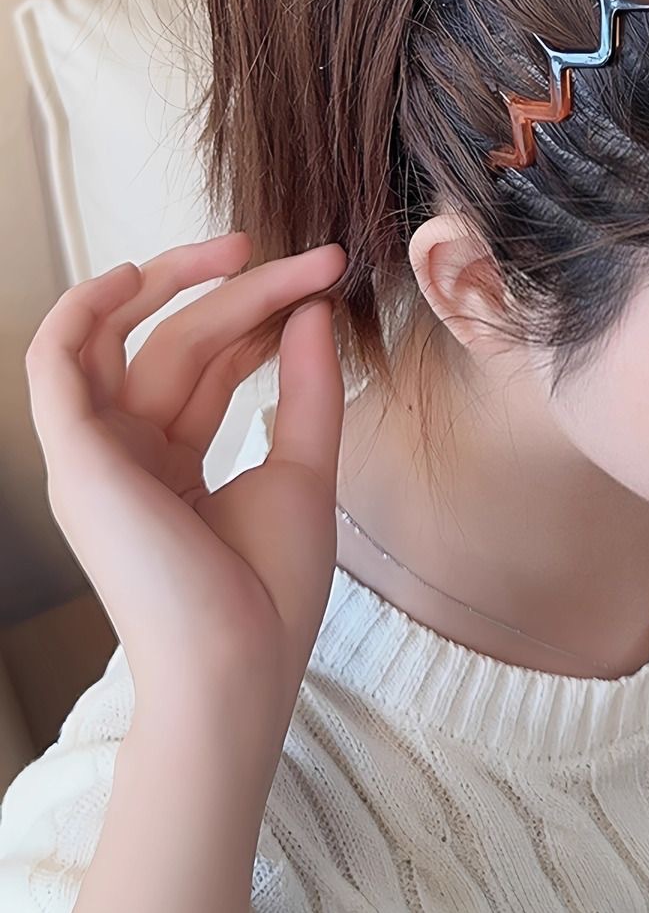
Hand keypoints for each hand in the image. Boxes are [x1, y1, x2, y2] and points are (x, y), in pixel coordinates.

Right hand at [24, 232, 347, 722]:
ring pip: (129, 337)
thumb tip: (315, 309)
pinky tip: (142, 273)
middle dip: (247, 291)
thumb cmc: (270, 591)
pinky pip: (56, 358)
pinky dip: (87, 307)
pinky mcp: (75, 455)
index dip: (265, 313)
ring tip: (242, 248)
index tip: (328, 281)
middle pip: (182, 341)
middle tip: (314, 260)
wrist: (238, 665)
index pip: (212, 362)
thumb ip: (303, 387)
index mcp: (172, 461)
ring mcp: (97, 453)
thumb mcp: (303, 469)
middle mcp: (128, 451)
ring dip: (177, 281)